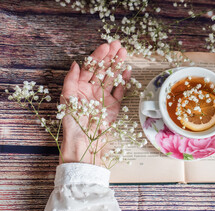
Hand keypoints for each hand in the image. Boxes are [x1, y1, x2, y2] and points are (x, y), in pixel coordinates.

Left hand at [60, 40, 130, 164]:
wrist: (85, 141)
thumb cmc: (73, 122)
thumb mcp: (67, 99)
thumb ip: (70, 80)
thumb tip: (75, 63)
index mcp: (79, 87)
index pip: (90, 67)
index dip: (97, 56)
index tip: (105, 46)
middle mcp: (92, 90)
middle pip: (103, 70)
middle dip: (110, 57)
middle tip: (118, 45)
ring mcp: (104, 97)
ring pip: (112, 77)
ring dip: (118, 65)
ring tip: (124, 53)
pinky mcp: (114, 106)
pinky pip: (120, 90)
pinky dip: (124, 81)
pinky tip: (127, 70)